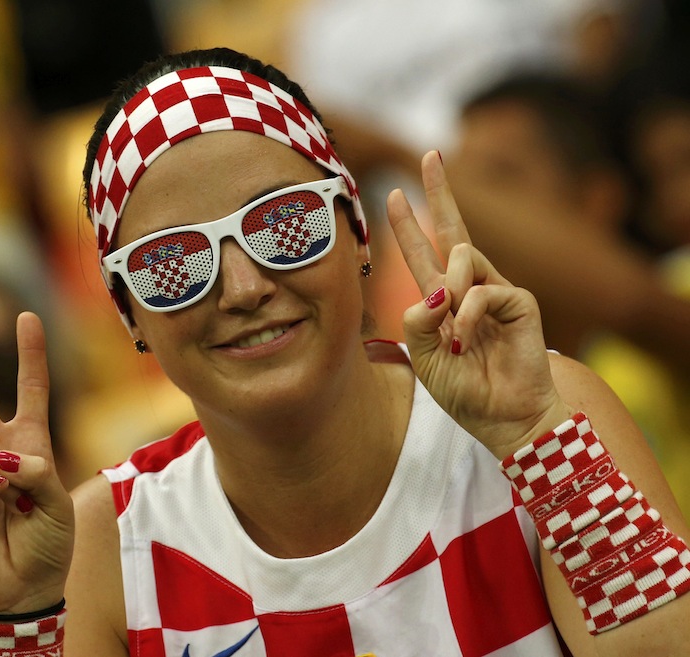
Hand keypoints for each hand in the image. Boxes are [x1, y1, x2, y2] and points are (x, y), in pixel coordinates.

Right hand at [0, 312, 73, 613]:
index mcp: (32, 443)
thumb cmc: (49, 542)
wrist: (24, 585)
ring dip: (0, 469)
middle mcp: (0, 450)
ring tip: (15, 497)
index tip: (27, 317)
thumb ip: (35, 472)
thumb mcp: (58, 501)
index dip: (30, 354)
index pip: (32, 390)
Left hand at [387, 152, 569, 458]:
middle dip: (441, 192)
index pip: (423, 254)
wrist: (503, 419)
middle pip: (454, 230)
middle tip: (430, 155)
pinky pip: (483, 291)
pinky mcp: (520, 301)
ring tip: (452, 329)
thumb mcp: (425, 358)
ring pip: (464, 256)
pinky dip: (468, 314)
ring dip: (450, 287)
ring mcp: (496, 291)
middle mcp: (468, 289)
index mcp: (442, 301)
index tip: (396, 194)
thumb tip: (432, 291)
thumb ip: (418, 323)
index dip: (409, 225)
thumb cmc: (465, 391)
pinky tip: (465, 338)